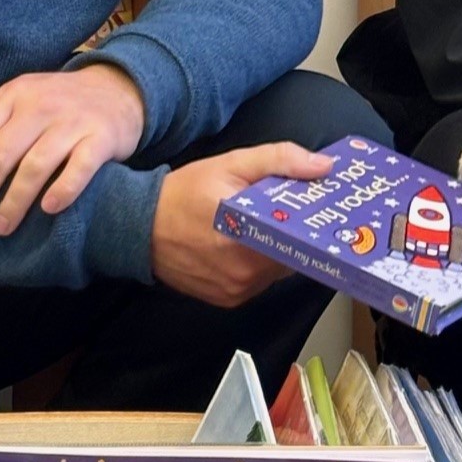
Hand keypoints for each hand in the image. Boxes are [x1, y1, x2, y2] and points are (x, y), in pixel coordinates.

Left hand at [0, 64, 145, 235]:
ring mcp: (73, 121)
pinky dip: (63, 190)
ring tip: (0, 228)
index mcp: (13, 96)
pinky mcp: (102, 137)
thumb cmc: (58, 101)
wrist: (119, 89)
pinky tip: (49, 209)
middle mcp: (40, 106)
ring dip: (14, 202)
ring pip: (35, 165)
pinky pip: (80, 167)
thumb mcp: (19, 95)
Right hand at [151, 142, 334, 305]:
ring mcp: (236, 291)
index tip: (322, 210)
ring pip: (276, 270)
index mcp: (249, 239)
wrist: (138, 226)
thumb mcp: (233, 164)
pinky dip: (259, 264)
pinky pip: (258, 282)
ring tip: (270, 224)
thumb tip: (323, 167)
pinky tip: (248, 243)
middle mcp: (245, 274)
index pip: (304, 241)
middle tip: (295, 212)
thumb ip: (280, 161)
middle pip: (292, 256)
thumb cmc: (187, 192)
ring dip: (278, 250)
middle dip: (295, 234)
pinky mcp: (226, 300)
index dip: (315, 225)